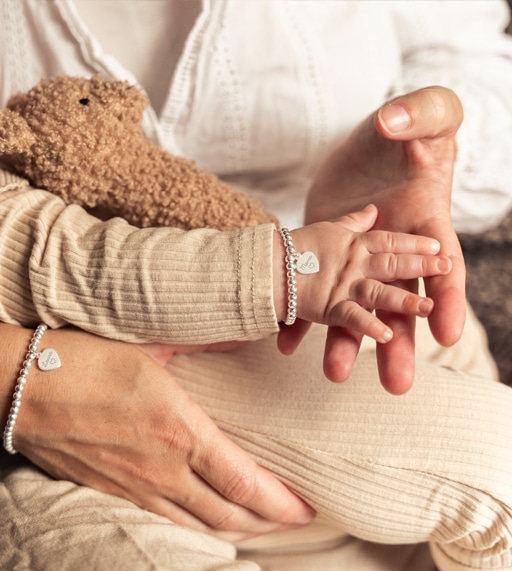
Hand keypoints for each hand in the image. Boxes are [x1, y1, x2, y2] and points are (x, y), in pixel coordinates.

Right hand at [0, 308, 314, 539]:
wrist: (8, 384)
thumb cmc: (74, 355)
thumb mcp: (144, 339)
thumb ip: (195, 342)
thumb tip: (234, 332)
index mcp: (179, 430)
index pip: (246, 483)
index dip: (284, 502)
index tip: (309, 504)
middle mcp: (160, 470)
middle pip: (229, 516)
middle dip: (268, 522)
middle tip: (293, 516)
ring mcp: (130, 487)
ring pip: (196, 525)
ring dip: (233, 529)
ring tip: (255, 523)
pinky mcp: (104, 489)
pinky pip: (160, 519)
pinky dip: (191, 524)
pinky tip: (196, 515)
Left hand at [283, 86, 463, 393]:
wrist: (367, 142)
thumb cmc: (409, 126)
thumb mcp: (429, 113)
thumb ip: (424, 116)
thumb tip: (401, 125)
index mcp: (426, 221)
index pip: (444, 265)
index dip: (447, 299)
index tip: (447, 333)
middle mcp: (395, 250)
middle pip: (401, 303)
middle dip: (400, 344)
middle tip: (397, 384)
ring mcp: (359, 257)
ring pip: (356, 306)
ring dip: (348, 341)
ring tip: (336, 374)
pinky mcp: (328, 256)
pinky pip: (314, 291)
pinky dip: (302, 316)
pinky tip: (287, 341)